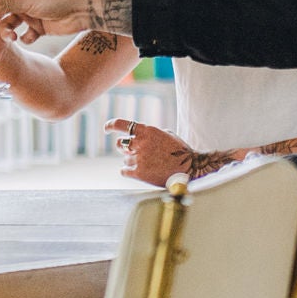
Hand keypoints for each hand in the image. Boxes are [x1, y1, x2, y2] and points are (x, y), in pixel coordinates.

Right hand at [0, 0, 129, 41]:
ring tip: (12, 37)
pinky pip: (24, 34)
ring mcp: (29, 12)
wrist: (80, 11)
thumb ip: (2, 6)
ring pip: (10, 24)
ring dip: (8, 32)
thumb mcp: (26, 2)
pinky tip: (30, 36)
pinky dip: (25, 37)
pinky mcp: (37, 26)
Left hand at [105, 118, 236, 186]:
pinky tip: (139, 171)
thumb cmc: (179, 151)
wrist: (190, 168)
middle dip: (123, 147)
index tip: (106, 129)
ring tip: (149, 164)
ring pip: (125, 159)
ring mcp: (139, 159)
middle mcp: (141, 143)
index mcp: (148, 131)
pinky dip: (128, 171)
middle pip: (119, 144)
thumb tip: (134, 136)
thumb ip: (149, 134)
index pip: (121, 125)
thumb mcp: (166, 134)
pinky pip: (124, 170)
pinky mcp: (139, 173)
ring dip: (133, 161)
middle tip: (130, 151)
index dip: (111, 125)